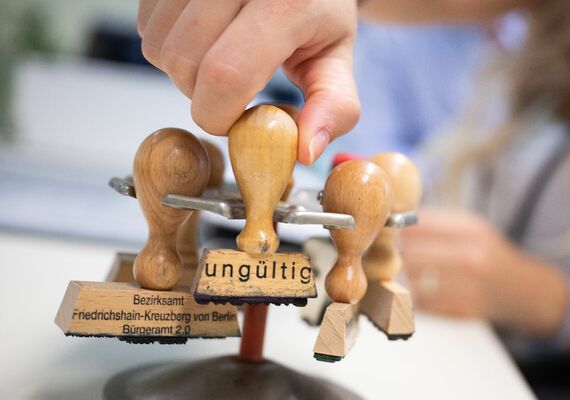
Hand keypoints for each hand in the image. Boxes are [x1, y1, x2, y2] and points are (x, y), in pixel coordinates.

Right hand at [137, 0, 359, 163]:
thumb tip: (305, 151)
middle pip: (184, 63)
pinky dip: (169, 43)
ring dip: (183, 70)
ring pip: (158, 47)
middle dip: (202, 96)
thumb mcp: (335, 56)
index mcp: (285, 3)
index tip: (237, 120)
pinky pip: (146, 25)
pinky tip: (204, 36)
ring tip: (221, 56)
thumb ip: (332, 107)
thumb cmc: (315, 9)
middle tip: (235, 88)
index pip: (227, 74)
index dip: (220, 114)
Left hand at [400, 207, 526, 319]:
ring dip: (406, 277)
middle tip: (395, 253)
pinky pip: (423, 303)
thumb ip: (435, 221)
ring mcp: (468, 288)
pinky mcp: (463, 312)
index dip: (399, 228)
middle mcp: (470, 259)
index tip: (392, 230)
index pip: (417, 225)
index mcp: (471, 231)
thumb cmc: (490, 254)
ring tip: (409, 272)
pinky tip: (425, 290)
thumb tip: (394, 219)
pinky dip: (418, 297)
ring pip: (413, 281)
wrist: (524, 290)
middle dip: (399, 253)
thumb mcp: (472, 227)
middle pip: (410, 254)